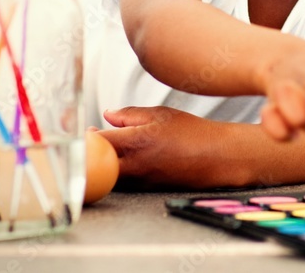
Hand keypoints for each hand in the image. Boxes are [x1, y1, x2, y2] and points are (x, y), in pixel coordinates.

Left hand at [100, 106, 235, 188]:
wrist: (218, 158)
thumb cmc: (192, 132)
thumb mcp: (162, 114)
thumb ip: (130, 114)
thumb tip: (107, 115)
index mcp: (136, 141)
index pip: (96, 142)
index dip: (87, 136)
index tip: (86, 130)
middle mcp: (134, 165)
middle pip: (96, 165)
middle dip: (90, 154)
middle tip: (92, 142)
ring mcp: (139, 181)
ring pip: (107, 176)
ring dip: (103, 165)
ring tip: (110, 150)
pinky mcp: (146, 190)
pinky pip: (122, 183)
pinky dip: (118, 172)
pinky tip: (127, 161)